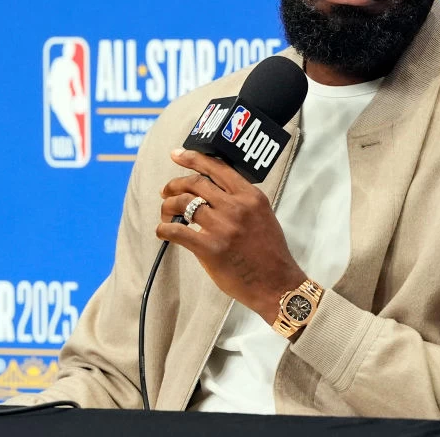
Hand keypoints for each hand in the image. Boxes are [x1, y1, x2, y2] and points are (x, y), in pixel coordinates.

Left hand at [158, 148, 305, 323]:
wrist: (277, 284)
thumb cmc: (269, 252)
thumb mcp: (262, 215)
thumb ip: (241, 200)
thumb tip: (211, 191)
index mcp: (250, 196)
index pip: (217, 168)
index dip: (193, 158)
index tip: (177, 155)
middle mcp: (236, 206)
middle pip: (195, 183)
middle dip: (174, 184)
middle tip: (166, 191)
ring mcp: (223, 227)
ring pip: (184, 203)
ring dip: (168, 205)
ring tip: (166, 213)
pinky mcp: (210, 248)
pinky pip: (177, 230)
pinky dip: (164, 228)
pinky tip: (162, 231)